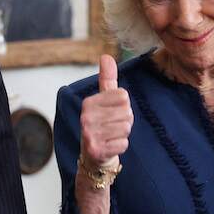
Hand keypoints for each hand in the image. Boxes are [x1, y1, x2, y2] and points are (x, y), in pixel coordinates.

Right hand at [79, 53, 132, 169]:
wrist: (93, 156)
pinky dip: (121, 146)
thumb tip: (106, 56)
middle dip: (125, 121)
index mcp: (89, 102)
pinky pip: (123, 143)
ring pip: (126, 127)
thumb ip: (107, 79)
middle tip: (113, 127)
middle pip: (126, 112)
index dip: (123, 106)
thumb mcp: (104, 101)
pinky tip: (110, 146)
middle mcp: (86, 117)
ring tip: (111, 136)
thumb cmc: (102, 125)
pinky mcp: (96, 150)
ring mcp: (90, 134)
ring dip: (123, 134)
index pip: (123, 96)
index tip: (112, 113)